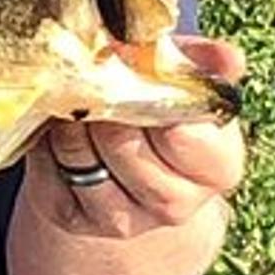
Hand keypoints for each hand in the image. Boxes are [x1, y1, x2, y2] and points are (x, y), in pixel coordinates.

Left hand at [29, 36, 247, 237]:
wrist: (125, 166)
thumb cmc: (161, 110)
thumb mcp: (187, 82)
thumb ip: (204, 65)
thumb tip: (229, 57)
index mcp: (217, 167)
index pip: (188, 137)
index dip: (157, 98)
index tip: (137, 66)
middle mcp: (176, 202)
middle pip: (123, 142)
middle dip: (102, 99)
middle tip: (93, 66)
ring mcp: (122, 217)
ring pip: (80, 155)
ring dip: (69, 116)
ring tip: (73, 91)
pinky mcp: (71, 215)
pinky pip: (47, 168)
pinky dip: (45, 138)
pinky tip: (56, 121)